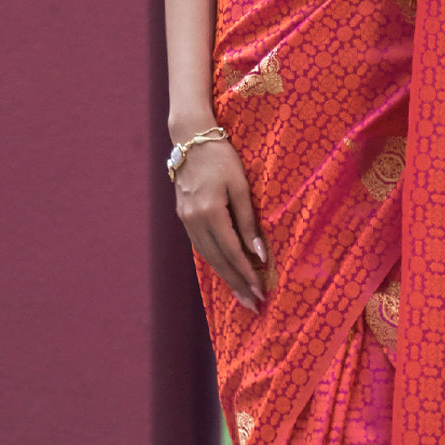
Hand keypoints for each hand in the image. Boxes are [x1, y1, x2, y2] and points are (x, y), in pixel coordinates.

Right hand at [172, 134, 266, 312]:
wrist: (190, 138)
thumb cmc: (222, 157)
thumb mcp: (241, 187)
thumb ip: (248, 222)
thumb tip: (259, 255)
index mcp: (210, 213)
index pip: (232, 253)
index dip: (246, 275)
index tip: (260, 292)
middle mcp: (194, 221)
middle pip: (218, 262)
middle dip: (237, 285)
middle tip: (253, 306)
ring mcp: (186, 220)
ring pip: (208, 258)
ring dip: (225, 279)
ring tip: (241, 296)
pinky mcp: (184, 217)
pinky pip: (201, 247)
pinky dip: (215, 263)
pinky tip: (225, 273)